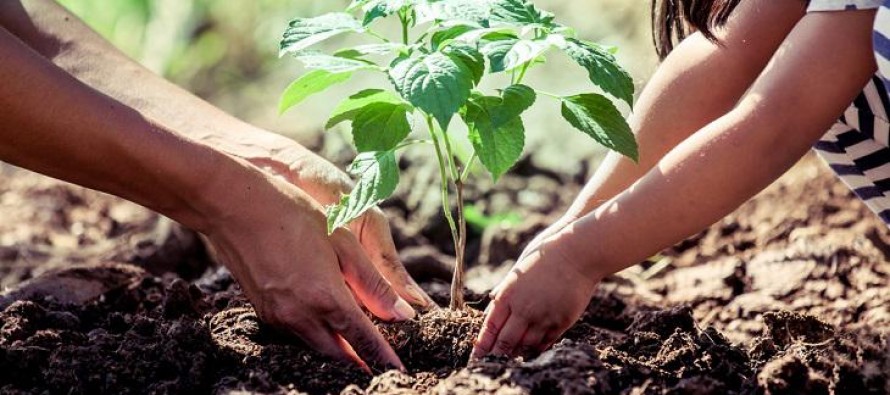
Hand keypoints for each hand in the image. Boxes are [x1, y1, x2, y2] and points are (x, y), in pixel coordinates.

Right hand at [201, 161, 415, 370]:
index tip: (399, 370)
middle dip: (361, 358)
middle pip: (339, 353)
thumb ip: (374, 284)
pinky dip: (317, 335)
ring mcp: (278, 317)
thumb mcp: (344, 243)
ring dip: (339, 349)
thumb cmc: (294, 215)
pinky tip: (327, 320)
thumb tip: (403, 314)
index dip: (383, 357)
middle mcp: (300, 316)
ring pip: (317, 347)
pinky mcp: (264, 313)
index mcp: (326, 298)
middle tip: (381, 357)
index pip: (363, 341)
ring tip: (359, 342)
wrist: (235, 206)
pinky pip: (297, 334)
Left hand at [471, 229, 600, 358]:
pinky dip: (537, 347)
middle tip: (493, 361)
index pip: (490, 327)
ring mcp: (543, 316)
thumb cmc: (544, 256)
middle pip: (506, 341)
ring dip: (517, 352)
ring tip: (512, 357)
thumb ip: (505, 291)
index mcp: (508, 295)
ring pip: (525, 345)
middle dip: (498, 353)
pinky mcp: (561, 321)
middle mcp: (523, 309)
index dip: (483, 344)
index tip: (477, 355)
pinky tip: (533, 349)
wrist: (576, 253)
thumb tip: (493, 306)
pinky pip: (546, 342)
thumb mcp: (517, 271)